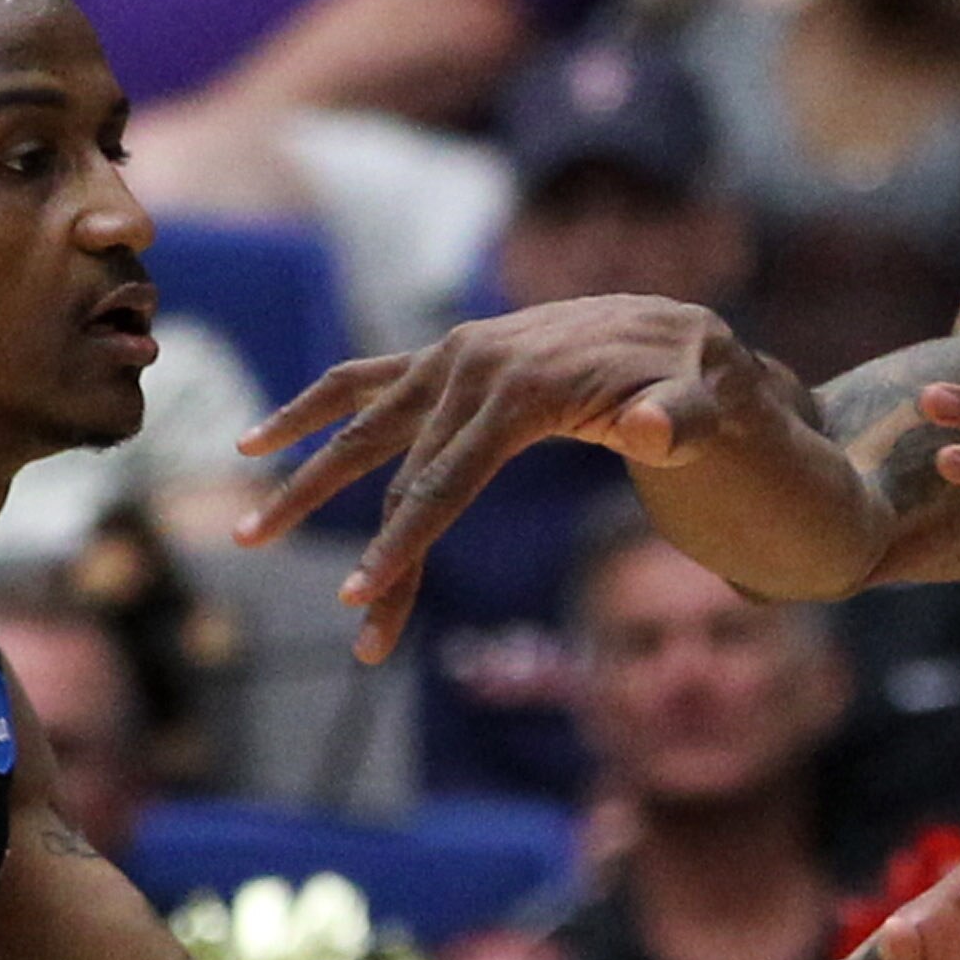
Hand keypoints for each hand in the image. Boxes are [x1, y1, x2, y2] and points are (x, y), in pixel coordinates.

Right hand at [235, 295, 771, 660]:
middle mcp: (471, 366)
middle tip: (357, 627)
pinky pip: (358, 385)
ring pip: (364, 433)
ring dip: (305, 484)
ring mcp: (449, 361)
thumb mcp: (711, 401)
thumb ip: (684, 419)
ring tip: (247, 537)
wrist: (676, 332)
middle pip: (404, 473)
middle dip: (376, 555)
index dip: (406, 540)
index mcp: (523, 383)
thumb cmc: (695, 381)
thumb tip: (648, 427)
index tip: (366, 598)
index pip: (450, 475)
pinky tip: (254, 443)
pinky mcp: (441, 363)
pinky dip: (307, 411)